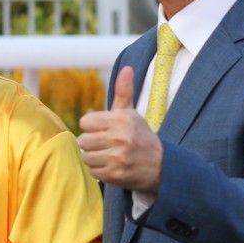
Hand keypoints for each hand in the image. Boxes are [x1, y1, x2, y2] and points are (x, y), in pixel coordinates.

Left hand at [77, 66, 163, 192]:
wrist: (160, 165)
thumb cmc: (140, 136)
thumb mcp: (132, 114)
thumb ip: (124, 92)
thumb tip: (126, 68)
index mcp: (121, 120)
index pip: (85, 121)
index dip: (92, 126)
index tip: (104, 129)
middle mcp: (120, 138)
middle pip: (83, 140)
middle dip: (92, 142)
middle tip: (106, 144)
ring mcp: (118, 158)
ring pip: (86, 156)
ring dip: (94, 157)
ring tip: (108, 155)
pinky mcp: (115, 175)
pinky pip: (92, 171)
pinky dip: (99, 170)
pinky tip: (112, 166)